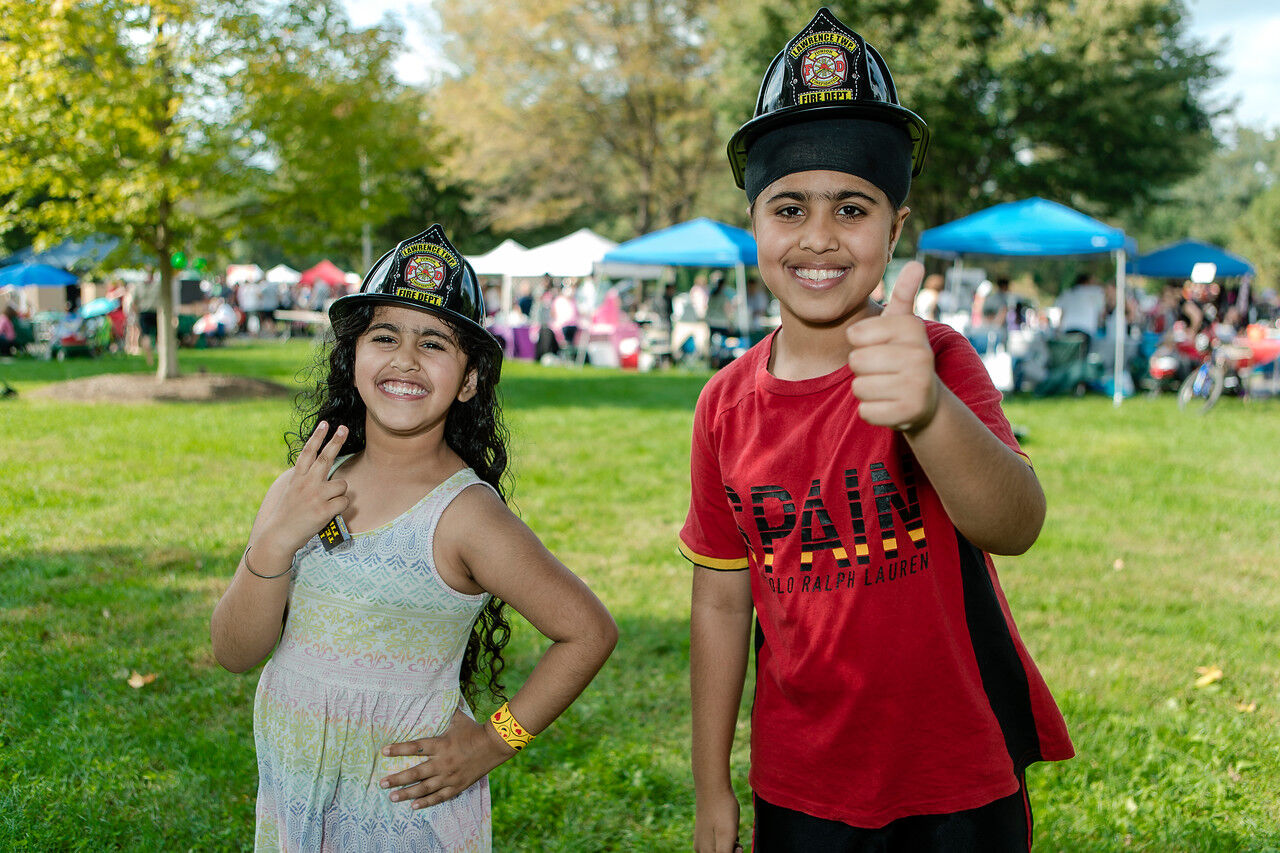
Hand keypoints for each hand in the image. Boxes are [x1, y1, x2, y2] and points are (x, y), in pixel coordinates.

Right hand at [257, 421, 350, 557]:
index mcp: (297, 478)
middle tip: (344, 429)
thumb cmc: (287, 514)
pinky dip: (341, 508)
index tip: (325, 424)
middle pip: (325, 458)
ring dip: (340, 493)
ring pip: (342, 485)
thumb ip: (305, 479)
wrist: (279, 536)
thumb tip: (322, 469)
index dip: (317, 437)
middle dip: (336, 441)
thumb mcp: (291, 491)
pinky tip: (329, 513)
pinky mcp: (324, 510)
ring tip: (327, 503)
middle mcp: (307, 483)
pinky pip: (344, 502)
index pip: (307, 452)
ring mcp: (315, 496)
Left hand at [380, 707, 513, 808]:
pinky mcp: (457, 786)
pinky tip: (414, 806)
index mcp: (441, 744)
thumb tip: (437, 691)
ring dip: (407, 793)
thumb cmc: (475, 729)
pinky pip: (439, 797)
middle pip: (415, 773)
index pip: (415, 747)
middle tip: (381, 783)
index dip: (398, 749)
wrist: (495, 745)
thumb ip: (445, 709)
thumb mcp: (458, 717)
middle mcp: (443, 762)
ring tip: (392, 797)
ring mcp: (450, 777)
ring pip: (424, 788)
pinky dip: (426, 802)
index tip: (384, 751)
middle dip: (397, 779)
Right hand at [694, 787, 742, 852]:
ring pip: (721, 852)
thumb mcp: (727, 837)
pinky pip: (719, 845)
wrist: (712, 786)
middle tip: (739, 844)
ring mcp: (702, 840)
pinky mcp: (705, 832)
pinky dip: (728, 841)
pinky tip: (731, 831)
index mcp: (706, 852)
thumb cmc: (722, 811)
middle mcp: (701, 849)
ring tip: (735, 836)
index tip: (738, 848)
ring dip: (731, 849)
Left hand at [846, 260, 939, 432]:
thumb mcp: (903, 325)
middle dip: (862, 368)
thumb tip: (916, 263)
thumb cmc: (903, 356)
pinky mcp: (909, 414)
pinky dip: (872, 410)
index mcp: (913, 329)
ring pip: (858, 387)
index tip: (880, 346)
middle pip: (856, 361)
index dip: (860, 343)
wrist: (925, 400)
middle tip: (883, 369)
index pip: (855, 335)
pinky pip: (866, 411)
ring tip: (887, 386)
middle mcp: (920, 355)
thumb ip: (904, 295)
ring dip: (867, 389)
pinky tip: (889, 404)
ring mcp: (917, 386)